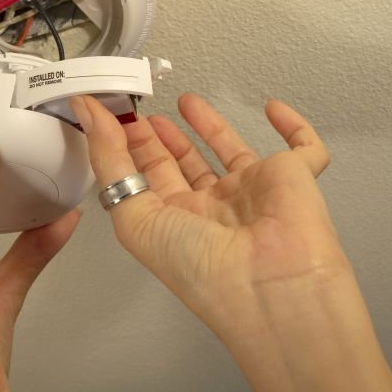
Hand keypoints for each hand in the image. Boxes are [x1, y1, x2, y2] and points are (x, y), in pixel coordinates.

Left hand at [70, 93, 391, 391]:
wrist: (270, 288)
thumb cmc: (205, 272)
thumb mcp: (134, 215)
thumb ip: (109, 160)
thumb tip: (88, 115)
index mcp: (173, 224)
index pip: (145, 179)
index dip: (127, 149)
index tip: (108, 120)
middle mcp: (211, 211)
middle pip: (182, 166)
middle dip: (159, 139)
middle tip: (140, 114)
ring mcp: (252, 193)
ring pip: (230, 152)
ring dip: (208, 126)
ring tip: (184, 102)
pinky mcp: (294, 178)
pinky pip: (303, 148)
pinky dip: (292, 127)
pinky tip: (273, 110)